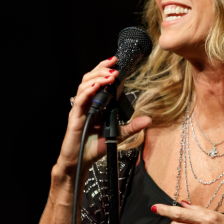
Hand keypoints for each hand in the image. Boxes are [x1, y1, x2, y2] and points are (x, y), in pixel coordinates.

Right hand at [56, 56, 151, 176]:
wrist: (80, 162)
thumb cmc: (95, 147)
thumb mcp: (118, 135)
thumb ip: (131, 127)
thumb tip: (148, 120)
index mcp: (95, 104)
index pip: (98, 81)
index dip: (105, 69)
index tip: (116, 62)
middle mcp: (86, 103)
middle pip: (90, 78)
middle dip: (101, 69)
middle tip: (114, 65)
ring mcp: (79, 109)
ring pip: (84, 85)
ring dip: (97, 78)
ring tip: (109, 75)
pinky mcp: (75, 117)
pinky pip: (80, 100)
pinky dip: (88, 91)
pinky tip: (97, 86)